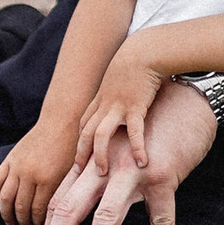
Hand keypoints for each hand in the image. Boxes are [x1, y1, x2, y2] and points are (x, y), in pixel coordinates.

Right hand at [0, 115, 79, 224]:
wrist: (64, 120)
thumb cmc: (75, 147)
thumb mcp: (74, 173)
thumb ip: (64, 194)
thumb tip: (62, 220)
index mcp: (48, 180)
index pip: (38, 213)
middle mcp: (29, 174)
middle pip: (21, 208)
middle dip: (25, 224)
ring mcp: (17, 166)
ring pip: (6, 198)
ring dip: (8, 215)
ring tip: (12, 224)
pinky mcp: (11, 159)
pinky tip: (3, 204)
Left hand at [40, 76, 218, 224]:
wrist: (181, 93)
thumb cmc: (151, 120)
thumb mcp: (119, 142)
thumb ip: (102, 164)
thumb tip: (93, 190)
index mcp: (93, 163)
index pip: (60, 201)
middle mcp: (105, 167)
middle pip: (69, 209)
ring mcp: (131, 172)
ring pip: (107, 216)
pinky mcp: (162, 173)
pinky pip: (162, 215)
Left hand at [76, 44, 172, 177]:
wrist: (145, 50)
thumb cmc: (137, 63)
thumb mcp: (121, 79)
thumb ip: (119, 92)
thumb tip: (123, 102)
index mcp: (101, 99)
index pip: (83, 124)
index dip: (79, 142)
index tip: (78, 159)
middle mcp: (105, 104)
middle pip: (85, 132)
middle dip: (80, 153)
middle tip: (78, 173)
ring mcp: (118, 106)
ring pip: (100, 134)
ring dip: (99, 155)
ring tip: (102, 173)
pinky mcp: (135, 106)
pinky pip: (133, 131)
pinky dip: (136, 147)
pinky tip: (142, 162)